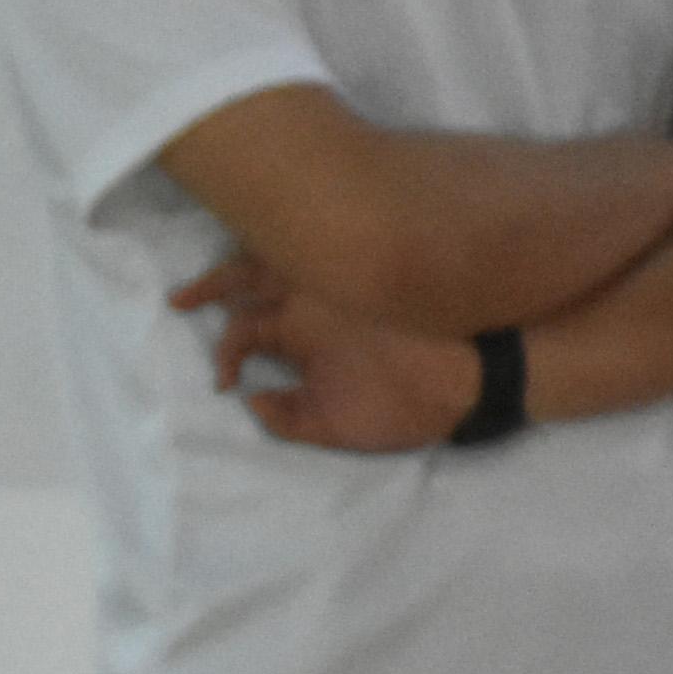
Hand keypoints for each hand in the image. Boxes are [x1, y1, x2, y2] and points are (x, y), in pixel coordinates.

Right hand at [179, 251, 484, 453]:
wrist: (491, 362)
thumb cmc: (412, 397)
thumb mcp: (341, 426)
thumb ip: (287, 417)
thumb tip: (253, 399)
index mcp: (301, 320)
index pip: (241, 332)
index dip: (225, 360)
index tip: (229, 385)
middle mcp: (320, 282)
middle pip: (250, 273)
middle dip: (213, 286)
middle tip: (181, 299)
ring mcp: (352, 269)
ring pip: (289, 250)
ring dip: (254, 260)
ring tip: (234, 269)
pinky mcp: (386, 264)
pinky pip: (335, 246)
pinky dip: (306, 249)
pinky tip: (301, 257)